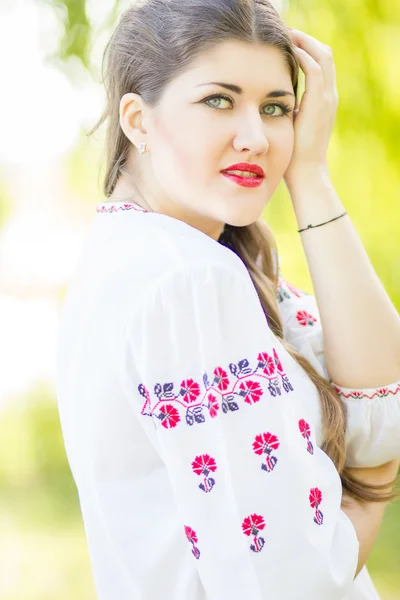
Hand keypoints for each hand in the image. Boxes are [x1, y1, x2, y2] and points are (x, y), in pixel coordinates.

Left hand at [284, 29, 338, 188]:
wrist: (305, 172)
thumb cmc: (293, 156)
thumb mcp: (291, 126)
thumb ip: (288, 110)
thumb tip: (272, 101)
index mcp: (324, 101)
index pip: (320, 64)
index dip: (306, 49)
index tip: (286, 43)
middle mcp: (329, 96)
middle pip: (325, 54)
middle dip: (306, 40)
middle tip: (286, 33)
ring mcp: (327, 98)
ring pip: (323, 56)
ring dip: (305, 42)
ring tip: (287, 34)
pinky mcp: (319, 102)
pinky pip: (316, 69)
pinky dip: (304, 55)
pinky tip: (289, 49)